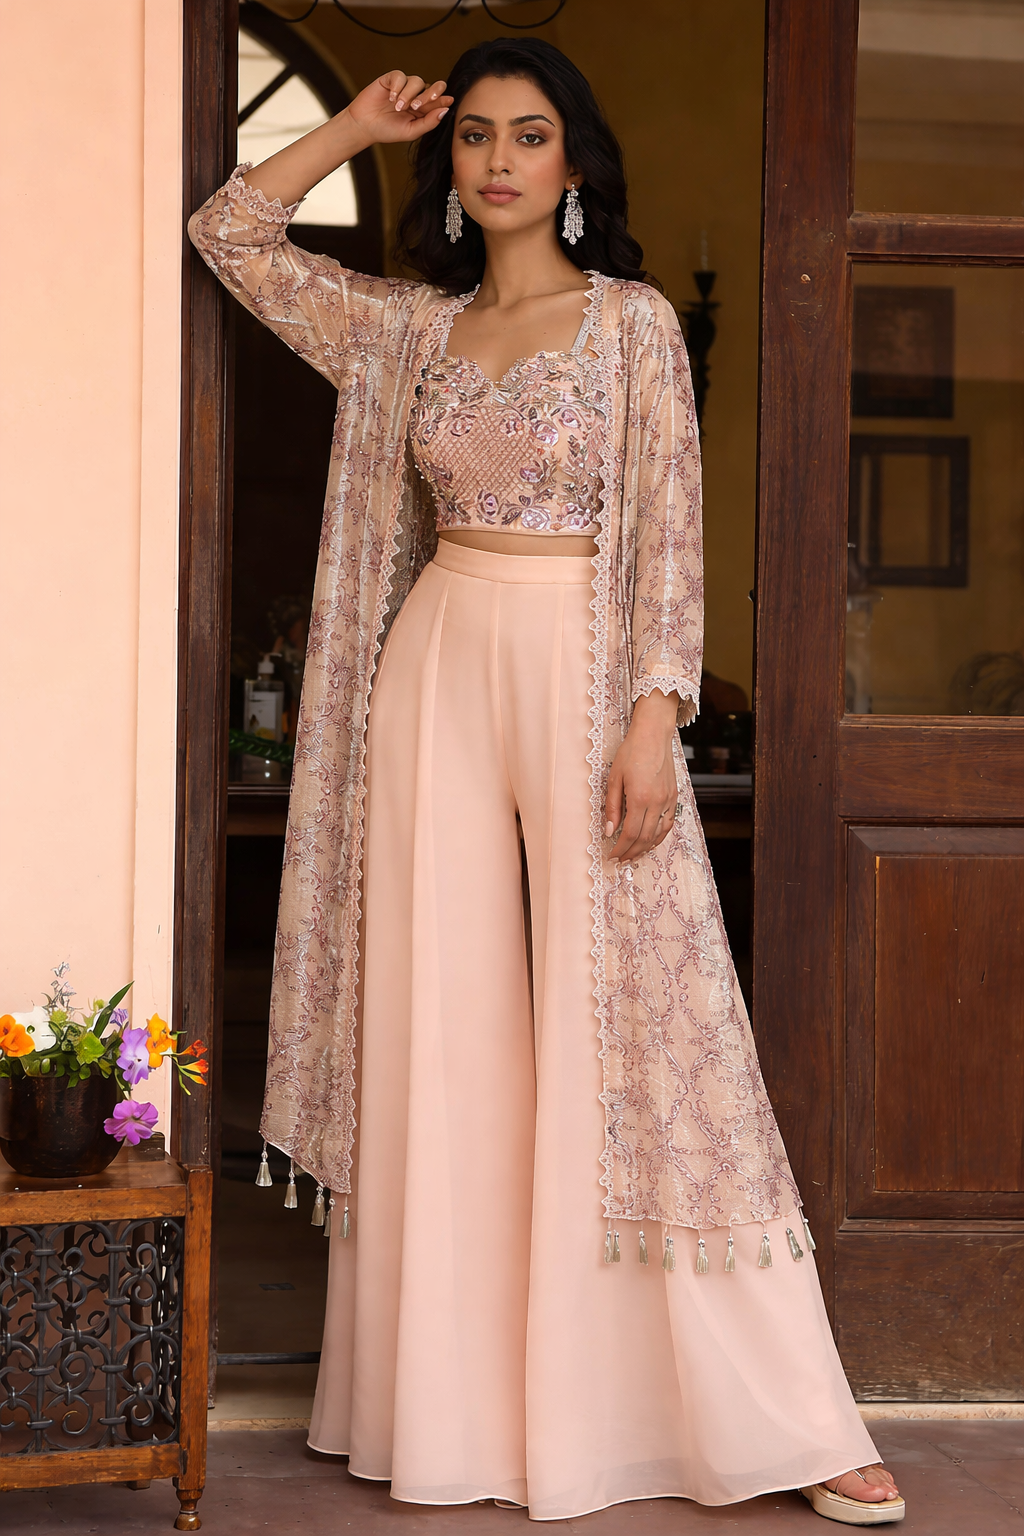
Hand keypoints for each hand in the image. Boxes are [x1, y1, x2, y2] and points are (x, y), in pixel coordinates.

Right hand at [344, 71, 452, 148]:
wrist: (365, 126)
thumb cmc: (388, 131)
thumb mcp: (411, 131)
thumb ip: (429, 122)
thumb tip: (445, 111)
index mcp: (423, 109)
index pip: (437, 100)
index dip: (443, 99)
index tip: (448, 100)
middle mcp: (415, 95)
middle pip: (431, 86)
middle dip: (429, 94)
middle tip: (418, 106)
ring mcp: (403, 86)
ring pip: (416, 81)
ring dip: (408, 94)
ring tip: (398, 107)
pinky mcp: (390, 79)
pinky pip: (399, 76)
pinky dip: (397, 87)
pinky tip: (391, 98)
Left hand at [604, 691, 678, 861]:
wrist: (653, 736)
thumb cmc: (631, 753)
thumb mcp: (614, 778)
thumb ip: (612, 807)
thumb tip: (609, 830)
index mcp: (640, 798)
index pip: (630, 834)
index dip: (621, 848)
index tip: (612, 855)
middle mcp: (657, 802)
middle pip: (645, 838)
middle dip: (631, 852)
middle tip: (621, 859)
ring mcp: (668, 800)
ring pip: (659, 834)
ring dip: (646, 848)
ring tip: (634, 854)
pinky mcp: (674, 797)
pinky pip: (668, 824)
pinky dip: (659, 836)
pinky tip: (650, 841)